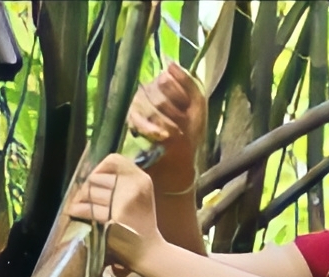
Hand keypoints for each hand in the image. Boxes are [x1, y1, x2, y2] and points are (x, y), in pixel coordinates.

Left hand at [66, 155, 163, 268]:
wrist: (147, 251)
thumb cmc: (139, 225)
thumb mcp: (139, 197)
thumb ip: (122, 182)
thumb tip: (91, 175)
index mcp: (141, 179)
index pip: (114, 160)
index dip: (98, 168)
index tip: (93, 180)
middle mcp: (135, 186)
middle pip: (98, 177)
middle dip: (85, 188)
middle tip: (79, 197)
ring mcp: (125, 201)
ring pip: (91, 192)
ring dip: (78, 199)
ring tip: (74, 205)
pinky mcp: (114, 217)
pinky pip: (89, 209)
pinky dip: (78, 210)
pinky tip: (74, 212)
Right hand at [127, 63, 205, 177]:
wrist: (182, 160)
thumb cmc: (191, 130)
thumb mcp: (197, 104)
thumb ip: (187, 82)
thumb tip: (169, 64)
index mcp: (166, 83)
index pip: (165, 80)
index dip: (177, 95)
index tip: (187, 108)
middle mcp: (149, 90)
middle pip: (156, 93)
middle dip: (172, 111)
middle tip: (183, 125)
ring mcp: (138, 105)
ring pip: (147, 106)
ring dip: (165, 121)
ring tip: (176, 133)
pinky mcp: (131, 121)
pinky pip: (137, 120)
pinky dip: (151, 129)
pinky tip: (162, 136)